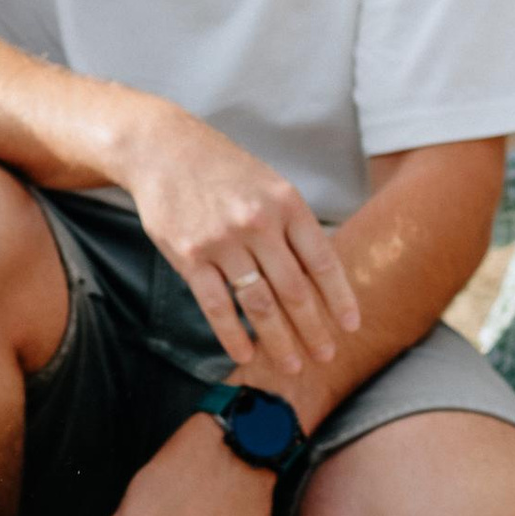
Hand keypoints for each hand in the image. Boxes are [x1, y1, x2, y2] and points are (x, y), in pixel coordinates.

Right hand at [117, 106, 359, 378]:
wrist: (163, 149)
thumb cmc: (223, 171)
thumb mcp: (269, 185)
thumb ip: (292, 227)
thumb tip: (319, 278)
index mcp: (287, 204)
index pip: (322, 261)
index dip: (339, 298)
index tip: (351, 327)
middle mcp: (258, 223)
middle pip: (295, 290)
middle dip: (313, 330)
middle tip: (326, 357)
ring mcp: (222, 241)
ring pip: (259, 304)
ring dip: (279, 341)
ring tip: (292, 366)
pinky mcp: (189, 256)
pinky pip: (216, 305)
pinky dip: (232, 335)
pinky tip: (245, 354)